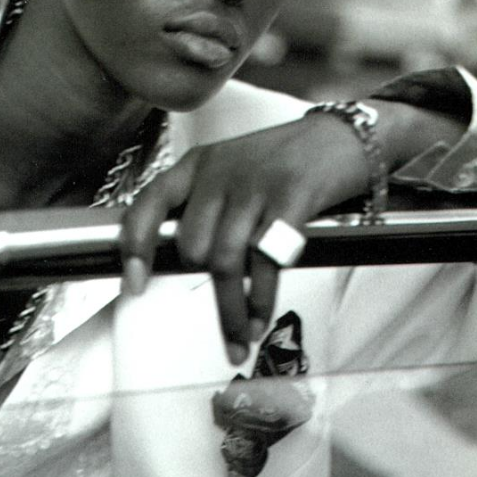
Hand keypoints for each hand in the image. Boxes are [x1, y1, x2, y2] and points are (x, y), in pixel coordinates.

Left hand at [120, 114, 372, 364]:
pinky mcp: (291, 198)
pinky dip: (261, 300)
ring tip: (240, 338)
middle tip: (221, 311)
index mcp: (196, 165)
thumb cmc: (284, 160)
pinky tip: (261, 317)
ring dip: (230, 311)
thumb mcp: (231, 168)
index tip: (134, 286)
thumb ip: (205, 205)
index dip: (136, 248)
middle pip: (191, 245)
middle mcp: (219, 172)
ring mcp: (254, 185)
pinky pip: (265, 262)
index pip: (149, 204)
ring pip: (225, 261)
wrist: (342, 137)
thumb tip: (185, 260)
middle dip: (202, 286)